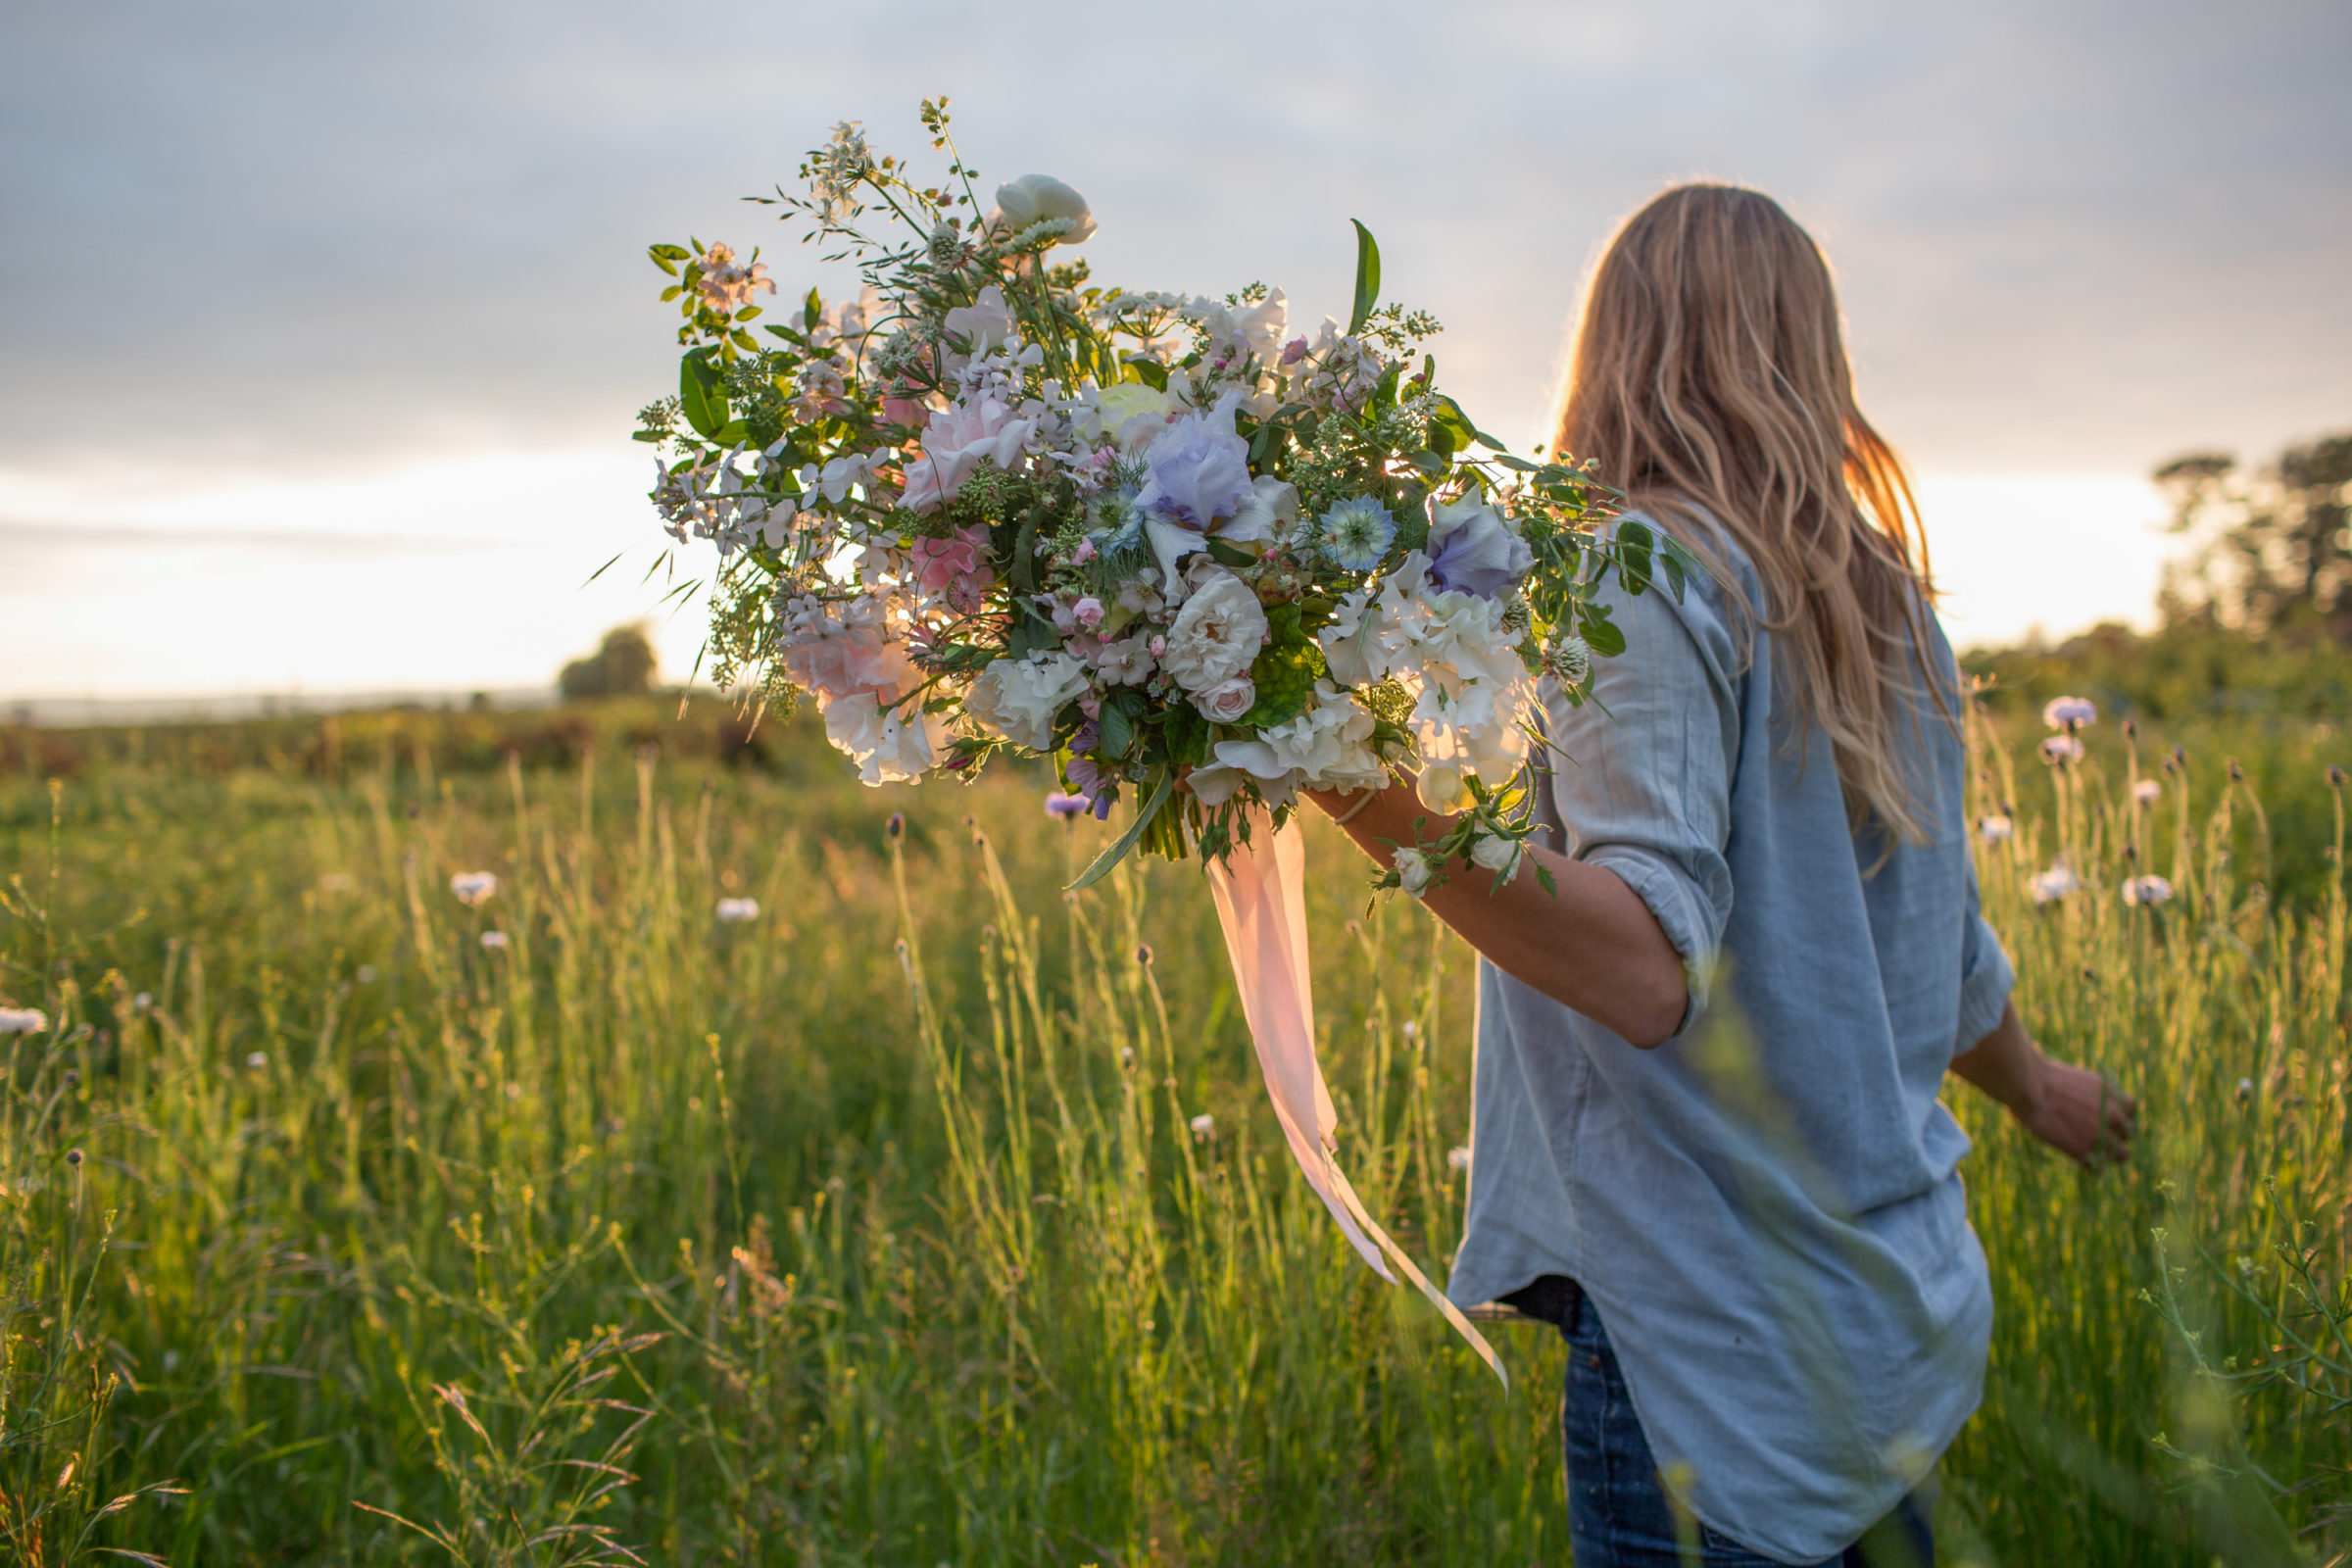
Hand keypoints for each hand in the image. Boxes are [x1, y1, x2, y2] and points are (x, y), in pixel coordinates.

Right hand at [2015, 1059, 2136, 1169]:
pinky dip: (2091, 1167)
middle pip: (2128, 1134)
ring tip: (2091, 1154)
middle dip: (2115, 1136)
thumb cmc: (2045, 1079)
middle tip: (2095, 1137)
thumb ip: (2095, 1097)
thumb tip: (2093, 1109)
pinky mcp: (2086, 1150)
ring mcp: (2102, 1134)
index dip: (2118, 1117)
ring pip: (2122, 1155)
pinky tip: (2079, 1161)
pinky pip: (2099, 1168)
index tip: (2105, 1120)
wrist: (2031, 1087)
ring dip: (2108, 1155)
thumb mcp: (2081, 1080)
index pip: (2131, 1111)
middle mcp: (2114, 1115)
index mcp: (2113, 1095)